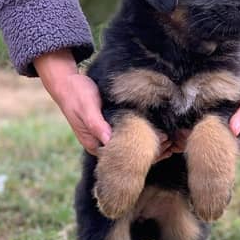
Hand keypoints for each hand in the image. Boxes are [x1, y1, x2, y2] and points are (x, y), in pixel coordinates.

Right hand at [34, 49, 173, 157]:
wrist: (66, 84)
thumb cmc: (76, 94)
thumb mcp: (86, 107)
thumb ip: (96, 124)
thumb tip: (109, 141)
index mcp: (95, 143)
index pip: (123, 156)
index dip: (144, 154)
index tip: (163, 145)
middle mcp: (102, 144)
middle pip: (130, 155)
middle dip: (152, 152)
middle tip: (174, 143)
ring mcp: (107, 137)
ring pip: (133, 148)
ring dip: (152, 146)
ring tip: (173, 141)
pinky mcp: (111, 128)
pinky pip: (131, 138)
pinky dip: (146, 137)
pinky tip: (162, 135)